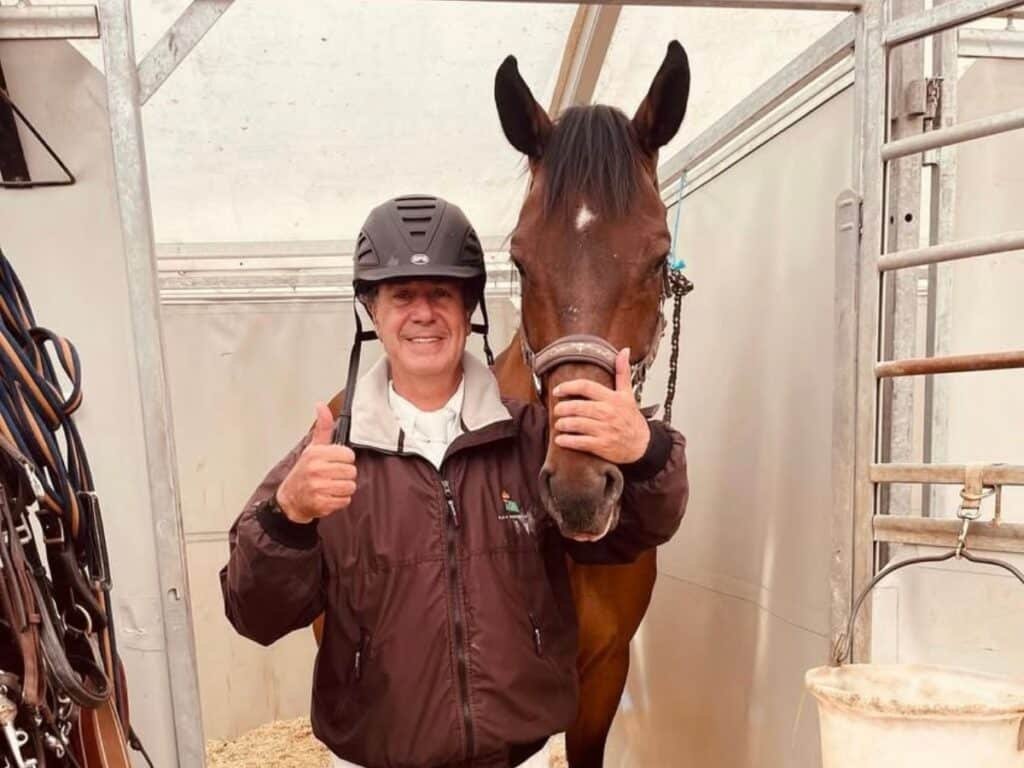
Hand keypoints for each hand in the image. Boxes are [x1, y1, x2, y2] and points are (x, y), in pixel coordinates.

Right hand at [276, 403, 357, 523]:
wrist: (290, 499)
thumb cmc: (304, 472)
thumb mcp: (312, 447)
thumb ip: (322, 427)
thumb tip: (321, 406)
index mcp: (316, 453)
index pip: (348, 455)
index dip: (345, 459)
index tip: (335, 462)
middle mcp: (316, 469)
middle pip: (351, 471)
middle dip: (345, 475)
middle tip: (332, 476)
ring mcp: (318, 487)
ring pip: (350, 487)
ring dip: (343, 488)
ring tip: (331, 486)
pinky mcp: (321, 503)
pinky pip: (345, 501)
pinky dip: (339, 501)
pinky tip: (329, 496)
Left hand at [552, 348, 650, 463]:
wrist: (643, 445)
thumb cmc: (632, 420)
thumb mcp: (628, 394)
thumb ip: (622, 372)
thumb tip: (624, 351)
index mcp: (612, 398)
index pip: (586, 387)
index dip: (568, 387)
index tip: (558, 390)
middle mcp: (607, 412)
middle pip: (578, 406)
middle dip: (562, 408)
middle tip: (557, 409)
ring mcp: (604, 430)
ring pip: (576, 424)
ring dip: (563, 423)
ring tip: (558, 424)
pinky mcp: (602, 445)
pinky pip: (580, 442)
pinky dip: (567, 441)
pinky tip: (560, 439)